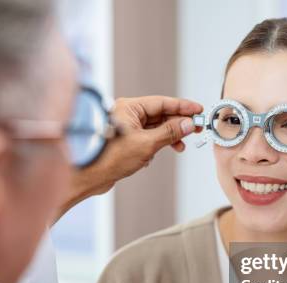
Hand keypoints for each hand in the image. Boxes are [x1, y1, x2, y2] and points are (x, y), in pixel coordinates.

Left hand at [55, 96, 201, 220]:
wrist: (89, 176)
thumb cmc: (110, 158)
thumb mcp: (146, 144)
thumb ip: (170, 132)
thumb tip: (188, 124)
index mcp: (129, 107)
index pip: (162, 102)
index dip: (182, 106)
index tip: (198, 110)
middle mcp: (127, 114)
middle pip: (160, 114)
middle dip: (178, 123)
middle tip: (196, 128)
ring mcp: (126, 128)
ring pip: (155, 128)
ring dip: (168, 137)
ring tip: (180, 146)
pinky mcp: (125, 142)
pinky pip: (147, 139)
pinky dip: (156, 145)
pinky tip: (156, 155)